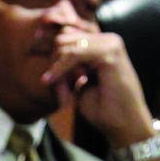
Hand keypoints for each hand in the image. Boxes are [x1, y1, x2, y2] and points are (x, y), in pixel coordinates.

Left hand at [41, 26, 153, 149]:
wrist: (125, 126)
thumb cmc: (103, 109)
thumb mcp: (76, 84)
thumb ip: (64, 67)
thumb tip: (43, 49)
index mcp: (101, 45)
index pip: (66, 34)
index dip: (47, 47)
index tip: (34, 59)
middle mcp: (107, 40)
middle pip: (63, 37)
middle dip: (52, 61)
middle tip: (51, 84)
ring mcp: (111, 44)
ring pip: (65, 44)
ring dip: (56, 68)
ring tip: (58, 89)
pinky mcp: (110, 53)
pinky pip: (73, 54)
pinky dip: (59, 69)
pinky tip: (49, 81)